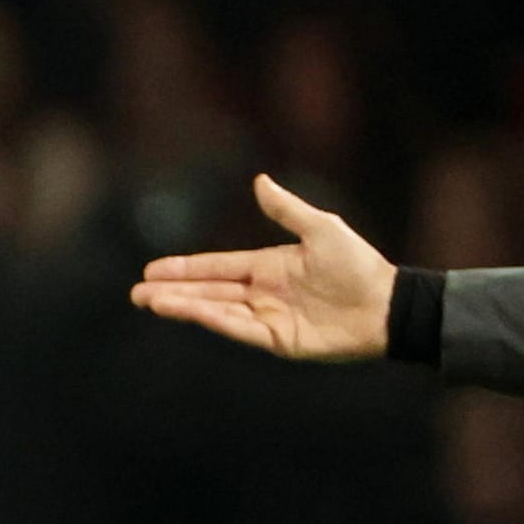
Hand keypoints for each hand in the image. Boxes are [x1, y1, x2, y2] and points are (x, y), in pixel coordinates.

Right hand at [127, 175, 400, 361]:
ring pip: (216, 312)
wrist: (386, 305)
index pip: (217, 268)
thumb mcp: (321, 228)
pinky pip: (239, 329)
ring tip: (151, 303)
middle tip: (137, 293)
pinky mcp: (278, 342)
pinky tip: (191, 312)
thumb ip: (286, 209)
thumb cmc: (358, 265)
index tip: (153, 270)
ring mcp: (268, 319)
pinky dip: (214, 320)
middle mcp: (263, 294)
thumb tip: (258, 182)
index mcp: (268, 266)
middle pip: (208, 292)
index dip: (185, 269)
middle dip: (173, 292)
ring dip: (184, 307)